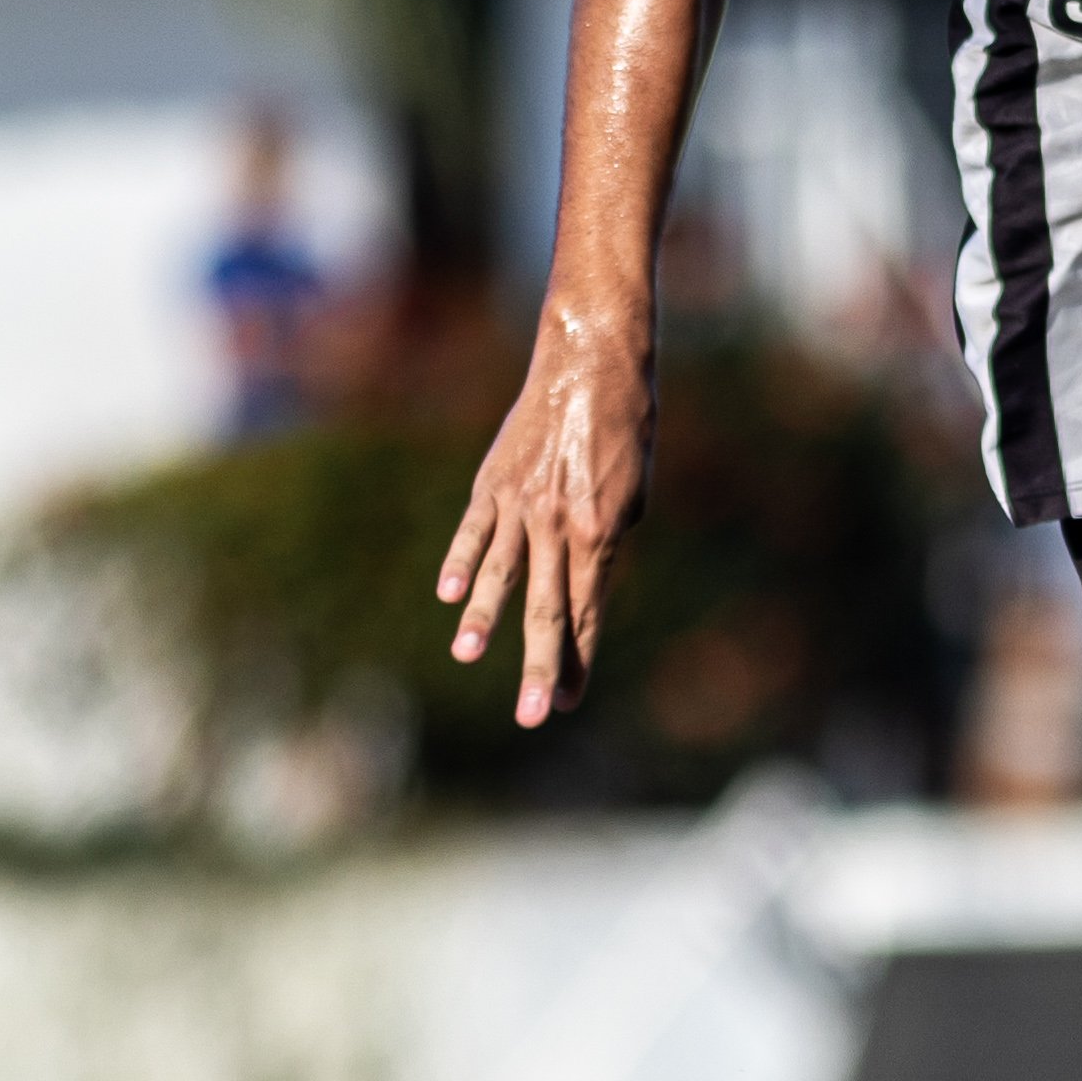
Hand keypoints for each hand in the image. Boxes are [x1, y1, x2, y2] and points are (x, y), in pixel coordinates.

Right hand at [434, 312, 654, 727]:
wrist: (593, 364)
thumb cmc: (624, 434)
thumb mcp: (633, 496)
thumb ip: (605, 547)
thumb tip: (582, 595)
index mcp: (602, 533)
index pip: (588, 613)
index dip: (581, 660)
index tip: (570, 704)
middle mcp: (560, 524)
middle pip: (547, 608)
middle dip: (542, 665)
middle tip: (532, 716)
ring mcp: (522, 503)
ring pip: (501, 572)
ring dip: (485, 619)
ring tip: (469, 656)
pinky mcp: (493, 482)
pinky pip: (474, 530)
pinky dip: (460, 561)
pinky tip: (448, 596)